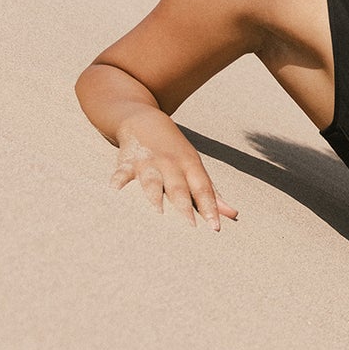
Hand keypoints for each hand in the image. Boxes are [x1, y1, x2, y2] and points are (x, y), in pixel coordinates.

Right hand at [111, 117, 237, 232]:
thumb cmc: (175, 153)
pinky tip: (115, 190)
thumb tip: (233, 214)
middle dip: (184, 206)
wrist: (145, 122)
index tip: (215, 227)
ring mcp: (149, 162)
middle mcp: (171, 164)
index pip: (203, 188)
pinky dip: (118, 180)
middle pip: (178, 187)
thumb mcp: (195, 168)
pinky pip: (123, 172)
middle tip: (190, 227)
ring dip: (154, 195)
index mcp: (191, 166)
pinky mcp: (127, 161)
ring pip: (152, 181)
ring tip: (157, 213)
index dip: (210, 207)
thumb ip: (211, 192)